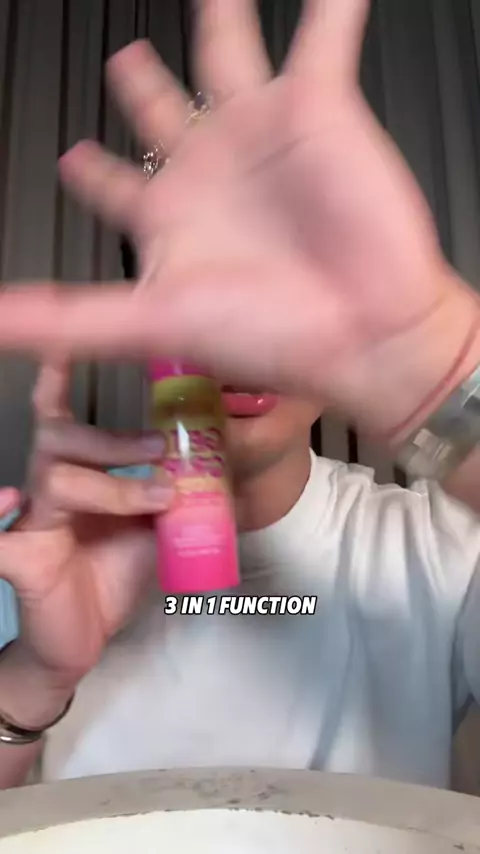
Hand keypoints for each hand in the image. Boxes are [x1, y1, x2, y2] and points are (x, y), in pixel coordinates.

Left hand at [0, 0, 476, 436]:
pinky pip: (323, 36)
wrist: (363, 333)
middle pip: (160, 107)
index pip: (111, 183)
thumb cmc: (270, 336)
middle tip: (122, 56)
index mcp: (169, 216)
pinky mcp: (320, 109)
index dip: (87, 170)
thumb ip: (65, 315)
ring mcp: (263, 133)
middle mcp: (212, 170)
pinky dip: (332, 5)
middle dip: (139, 79)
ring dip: (220, 17)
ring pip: (228, 53)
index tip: (69, 156)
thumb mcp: (150, 320)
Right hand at [0, 363, 170, 723]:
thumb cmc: (112, 571)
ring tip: (161, 496)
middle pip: (60, 438)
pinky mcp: (20, 560)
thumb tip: (212, 460)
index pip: (64, 419)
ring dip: (115, 485)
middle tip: (162, 446)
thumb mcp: (151, 526)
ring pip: (56, 478)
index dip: (60, 379)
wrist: (84, 637)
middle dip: (113, 439)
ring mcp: (30, 522)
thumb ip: (169, 492)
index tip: (68, 341)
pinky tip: (6, 504)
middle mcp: (46, 488)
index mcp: (75, 474)